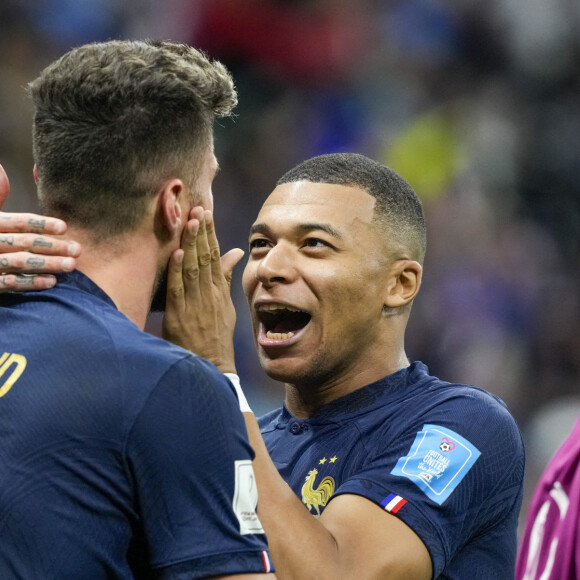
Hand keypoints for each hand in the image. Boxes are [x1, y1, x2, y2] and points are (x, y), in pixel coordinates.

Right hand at [0, 164, 80, 291]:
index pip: (17, 223)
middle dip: (52, 246)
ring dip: (47, 264)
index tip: (64, 227)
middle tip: (78, 249)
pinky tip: (52, 281)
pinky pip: (9, 284)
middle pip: (23, 243)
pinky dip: (31, 283)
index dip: (40, 224)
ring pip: (19, 262)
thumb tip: (1, 171)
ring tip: (71, 265)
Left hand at [163, 206, 243, 372]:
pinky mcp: (179, 315)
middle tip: (198, 209)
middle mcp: (208, 294)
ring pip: (192, 269)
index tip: (207, 213)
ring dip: (191, 244)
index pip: (215, 257)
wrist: (211, 366)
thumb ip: (226, 278)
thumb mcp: (226, 306)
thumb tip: (236, 252)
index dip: (210, 234)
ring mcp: (194, 304)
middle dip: (201, 233)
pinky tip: (177, 253)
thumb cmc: (217, 336)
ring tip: (190, 222)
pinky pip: (178, 289)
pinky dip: (177, 271)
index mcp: (219, 291)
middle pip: (205, 258)